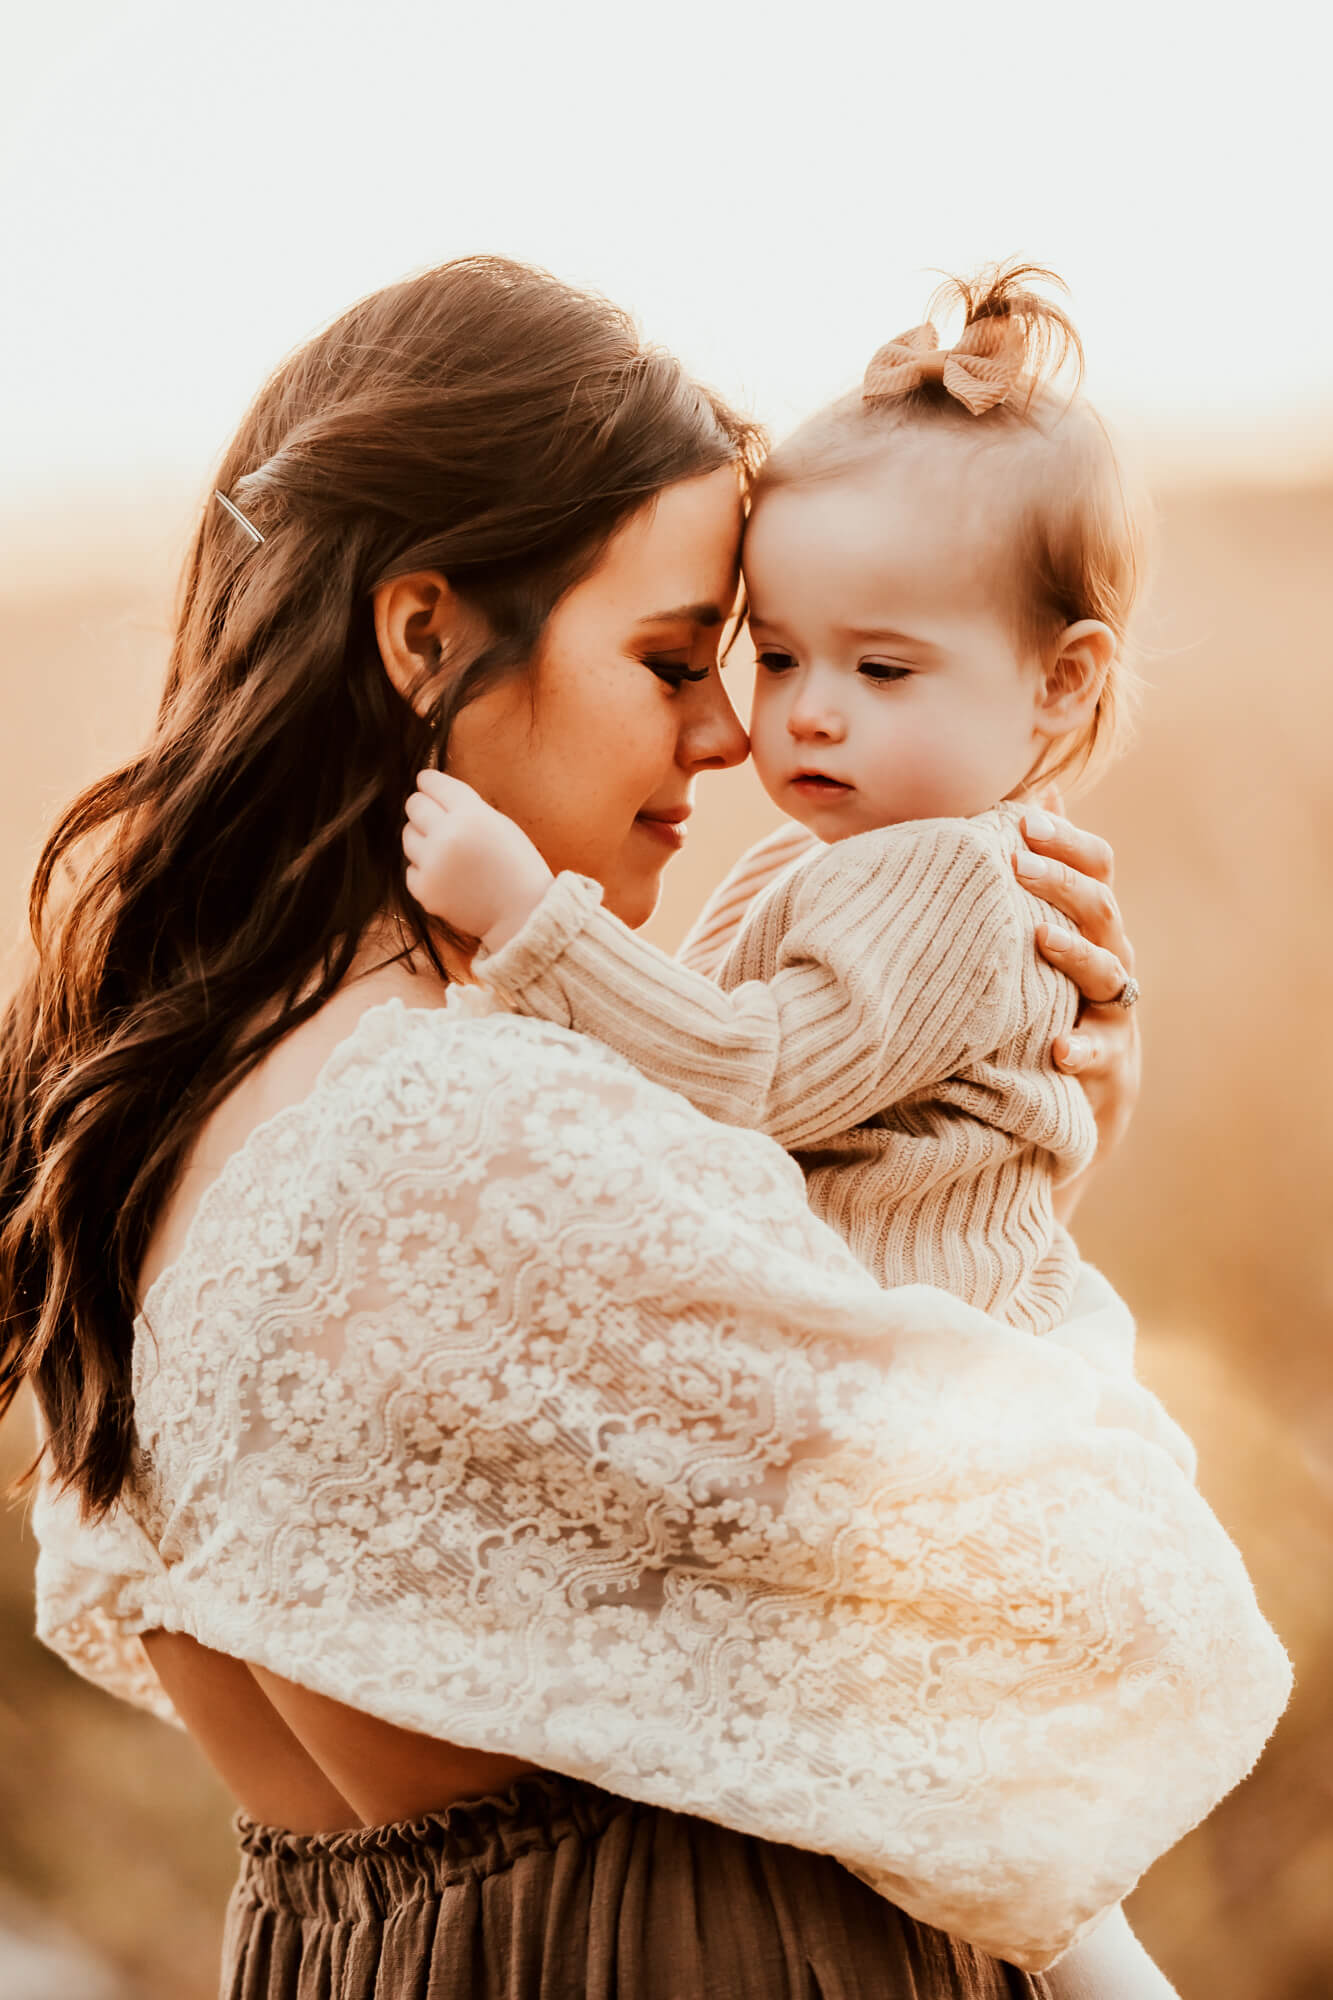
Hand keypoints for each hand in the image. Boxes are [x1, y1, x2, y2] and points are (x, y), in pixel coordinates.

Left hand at [403, 771, 553, 952]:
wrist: (522, 913)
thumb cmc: (516, 866)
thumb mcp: (499, 824)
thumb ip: (466, 807)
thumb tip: (432, 792)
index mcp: (471, 815)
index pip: (432, 783)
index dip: (428, 782)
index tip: (426, 783)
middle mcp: (447, 836)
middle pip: (414, 805)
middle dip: (422, 808)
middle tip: (435, 818)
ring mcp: (432, 864)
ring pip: (407, 836)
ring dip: (422, 839)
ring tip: (445, 851)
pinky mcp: (424, 890)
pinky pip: (410, 868)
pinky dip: (424, 869)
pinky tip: (446, 875)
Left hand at [1012, 802, 1139, 1188]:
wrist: (1085, 1096)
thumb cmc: (1059, 1000)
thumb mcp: (1053, 935)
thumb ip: (1046, 872)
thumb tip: (1038, 794)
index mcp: (1095, 926)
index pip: (1097, 868)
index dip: (1068, 841)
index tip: (1022, 818)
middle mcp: (1113, 961)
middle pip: (1101, 910)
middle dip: (1061, 883)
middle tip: (1017, 862)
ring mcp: (1113, 1012)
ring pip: (1108, 973)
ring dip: (1074, 952)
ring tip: (1040, 938)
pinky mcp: (1107, 1064)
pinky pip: (1098, 1055)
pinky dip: (1079, 1051)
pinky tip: (1057, 1049)